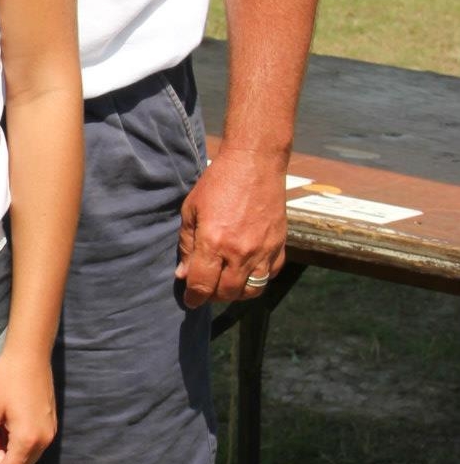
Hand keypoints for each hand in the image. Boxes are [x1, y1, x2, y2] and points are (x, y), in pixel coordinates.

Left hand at [0, 345, 56, 463]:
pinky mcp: (50, 426)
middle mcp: (43, 442)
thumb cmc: (7, 379)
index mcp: (27, 440)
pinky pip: (33, 446)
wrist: (30, 355)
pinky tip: (8, 422)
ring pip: (25, 459)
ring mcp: (49, 434)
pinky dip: (18, 442)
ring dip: (7, 451)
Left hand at [177, 148, 285, 306]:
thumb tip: (183, 274)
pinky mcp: (280, 246)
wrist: (255, 162)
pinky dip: (257, 278)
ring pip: (251, 290)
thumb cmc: (218, 182)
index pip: (202, 285)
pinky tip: (246, 269)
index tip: (190, 300)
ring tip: (226, 282)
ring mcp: (264, 251)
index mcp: (214, 242)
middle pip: (227, 293)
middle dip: (213, 296)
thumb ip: (187, 245)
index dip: (193, 298)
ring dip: (236, 292)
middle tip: (206, 288)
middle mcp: (240, 252)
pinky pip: (270, 276)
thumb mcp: (191, 210)